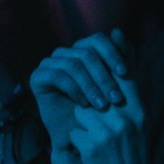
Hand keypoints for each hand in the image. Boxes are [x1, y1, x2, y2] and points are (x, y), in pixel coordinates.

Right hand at [30, 31, 130, 152]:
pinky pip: (58, 76)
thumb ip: (123, 58)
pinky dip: (75, 90)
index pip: (98, 40)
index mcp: (84, 50)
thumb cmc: (103, 108)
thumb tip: (119, 30)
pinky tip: (84, 104)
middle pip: (86, 53)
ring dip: (91, 86)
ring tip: (102, 105)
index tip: (125, 73)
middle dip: (104, 76)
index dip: (112, 53)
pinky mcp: (38, 76)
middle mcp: (66, 53)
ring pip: (74, 65)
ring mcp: (50, 63)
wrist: (83, 133)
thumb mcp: (118, 83)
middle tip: (116, 98)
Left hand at [67, 39, 148, 163]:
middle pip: (98, 89)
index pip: (125, 75)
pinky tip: (89, 157)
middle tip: (91, 104)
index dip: (115, 61)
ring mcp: (109, 131)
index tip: (111, 40)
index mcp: (140, 113)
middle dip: (91, 97)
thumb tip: (123, 75)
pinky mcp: (92, 147)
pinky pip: (74, 133)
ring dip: (83, 125)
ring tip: (95, 143)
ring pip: (81, 112)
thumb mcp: (139, 131)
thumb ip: (130, 103)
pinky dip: (77, 144)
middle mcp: (126, 118)